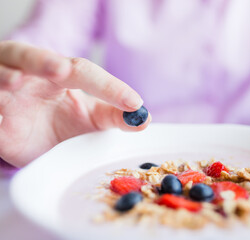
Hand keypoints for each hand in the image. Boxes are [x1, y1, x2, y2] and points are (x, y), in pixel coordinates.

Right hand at [0, 41, 150, 166]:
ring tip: (17, 82)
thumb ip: (114, 115)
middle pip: (30, 57)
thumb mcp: (90, 117)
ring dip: (5, 78)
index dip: (109, 86)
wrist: (30, 138)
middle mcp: (29, 75)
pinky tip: (0, 117)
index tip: (134, 103)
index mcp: (58, 72)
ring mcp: (4, 93)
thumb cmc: (61, 119)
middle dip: (42, 61)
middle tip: (60, 69)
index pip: (84, 70)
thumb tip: (143, 118)